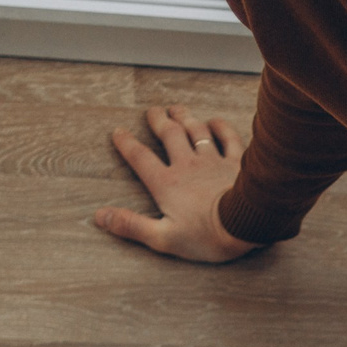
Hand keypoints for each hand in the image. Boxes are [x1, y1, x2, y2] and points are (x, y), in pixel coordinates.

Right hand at [95, 106, 260, 263]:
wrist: (246, 224)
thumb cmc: (206, 236)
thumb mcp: (163, 237)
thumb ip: (131, 225)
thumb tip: (101, 217)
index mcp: (167, 184)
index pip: (140, 158)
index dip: (126, 144)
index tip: (118, 132)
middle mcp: (187, 166)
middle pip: (168, 135)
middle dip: (158, 121)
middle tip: (152, 111)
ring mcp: (213, 161)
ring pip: (195, 131)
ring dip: (185, 117)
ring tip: (176, 109)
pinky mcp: (236, 162)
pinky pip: (228, 138)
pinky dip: (220, 127)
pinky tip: (214, 121)